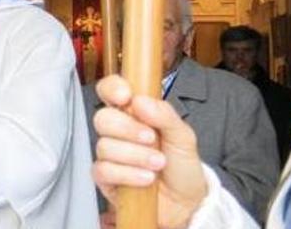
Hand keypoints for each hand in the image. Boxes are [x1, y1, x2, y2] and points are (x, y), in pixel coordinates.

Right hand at [92, 75, 207, 228]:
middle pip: (103, 118)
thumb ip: (165, 115)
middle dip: (128, 129)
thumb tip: (140, 101)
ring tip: (158, 164)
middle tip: (152, 139)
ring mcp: (109, 155)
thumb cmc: (182, 165)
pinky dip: (128, 174)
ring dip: (136, 156)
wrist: (187, 202)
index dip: (111, 88)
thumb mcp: (183, 136)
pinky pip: (103, 170)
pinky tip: (146, 179)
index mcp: (133, 113)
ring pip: (105, 146)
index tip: (125, 96)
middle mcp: (117, 131)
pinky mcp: (105, 178)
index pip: (110, 90)